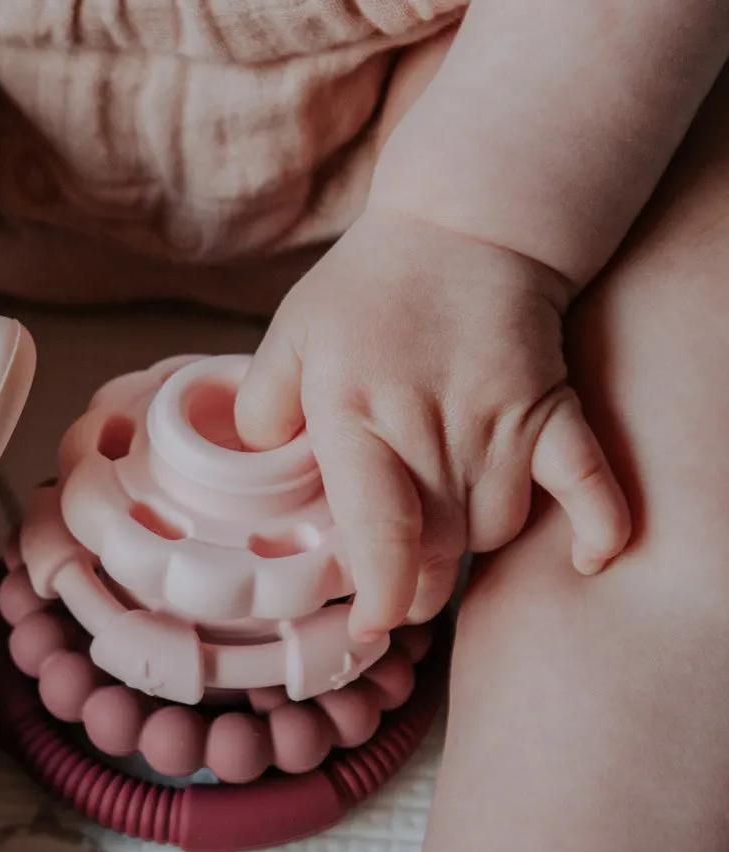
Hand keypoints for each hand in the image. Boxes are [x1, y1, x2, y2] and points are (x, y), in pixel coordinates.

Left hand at [235, 208, 630, 637]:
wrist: (463, 225)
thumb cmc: (367, 289)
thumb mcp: (290, 336)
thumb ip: (261, 408)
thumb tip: (255, 468)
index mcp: (358, 418)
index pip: (379, 532)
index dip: (381, 594)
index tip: (373, 624)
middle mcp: (431, 434)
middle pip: (436, 553)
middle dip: (414, 588)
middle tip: (395, 585)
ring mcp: (501, 426)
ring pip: (492, 533)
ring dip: (467, 550)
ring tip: (441, 533)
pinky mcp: (552, 413)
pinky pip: (588, 484)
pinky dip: (597, 525)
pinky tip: (591, 559)